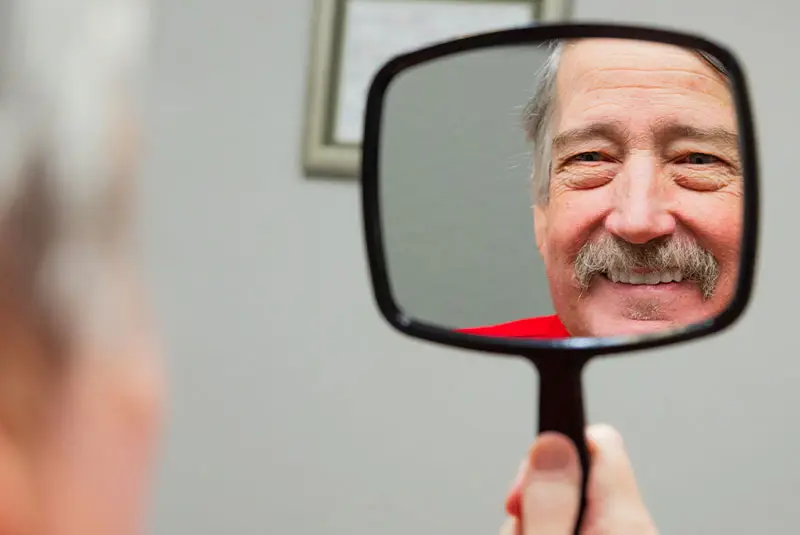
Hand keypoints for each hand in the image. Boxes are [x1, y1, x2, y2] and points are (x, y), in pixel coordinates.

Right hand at [499, 424, 658, 534]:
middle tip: (522, 525)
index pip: (598, 440)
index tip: (529, 476)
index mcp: (624, 520)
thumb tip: (551, 446)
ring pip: (569, 503)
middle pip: (572, 474)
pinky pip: (576, 524)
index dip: (554, 448)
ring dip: (538, 518)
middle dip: (537, 494)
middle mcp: (632, 526)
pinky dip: (550, 529)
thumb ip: (548, 501)